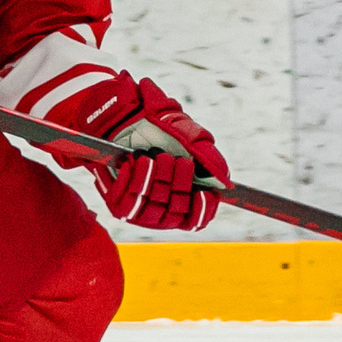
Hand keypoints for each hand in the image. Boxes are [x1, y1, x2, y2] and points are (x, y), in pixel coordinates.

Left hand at [75, 76, 229, 232]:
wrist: (125, 121)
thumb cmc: (162, 133)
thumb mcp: (188, 139)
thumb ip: (208, 158)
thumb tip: (225, 180)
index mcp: (181, 203)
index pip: (195, 220)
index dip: (202, 211)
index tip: (206, 192)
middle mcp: (160, 212)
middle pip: (175, 211)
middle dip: (180, 185)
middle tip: (179, 161)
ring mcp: (138, 210)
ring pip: (151, 206)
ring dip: (156, 179)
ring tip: (157, 156)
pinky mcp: (117, 203)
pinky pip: (127, 201)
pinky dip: (134, 179)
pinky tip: (136, 161)